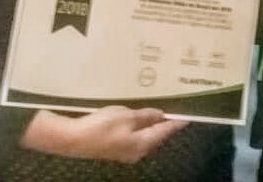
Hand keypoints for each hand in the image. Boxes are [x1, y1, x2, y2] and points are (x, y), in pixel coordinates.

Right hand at [20, 106, 186, 162]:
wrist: (73, 139)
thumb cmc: (102, 126)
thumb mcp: (126, 116)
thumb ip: (145, 116)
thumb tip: (160, 115)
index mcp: (142, 144)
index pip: (164, 131)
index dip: (175, 122)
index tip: (188, 116)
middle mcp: (136, 151)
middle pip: (156, 136)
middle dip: (165, 124)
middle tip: (175, 111)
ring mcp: (125, 151)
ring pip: (145, 137)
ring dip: (151, 125)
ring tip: (159, 112)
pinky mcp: (115, 147)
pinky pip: (134, 136)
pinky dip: (139, 127)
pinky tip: (138, 118)